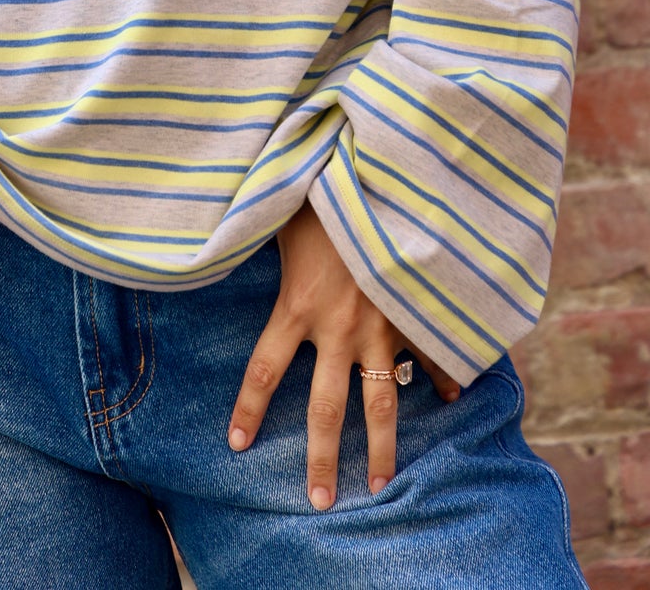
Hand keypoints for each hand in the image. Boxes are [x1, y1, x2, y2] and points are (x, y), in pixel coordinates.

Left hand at [227, 200, 460, 507]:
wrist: (379, 177)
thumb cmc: (320, 187)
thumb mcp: (280, 217)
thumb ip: (260, 235)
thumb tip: (227, 234)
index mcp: (297, 306)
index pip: (264, 371)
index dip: (249, 410)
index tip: (237, 444)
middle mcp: (339, 328)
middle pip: (326, 409)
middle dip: (322, 459)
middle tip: (319, 501)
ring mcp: (382, 326)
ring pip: (383, 405)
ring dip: (383, 449)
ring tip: (381, 485)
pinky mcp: (416, 313)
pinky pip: (433, 356)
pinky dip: (445, 376)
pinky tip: (452, 397)